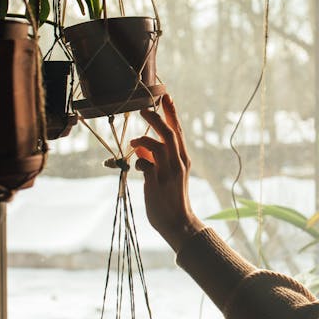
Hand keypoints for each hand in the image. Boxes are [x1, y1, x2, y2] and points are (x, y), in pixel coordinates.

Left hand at [130, 94, 203, 252]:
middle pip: (169, 133)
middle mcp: (179, 163)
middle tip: (143, 109)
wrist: (178, 222)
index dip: (172, 113)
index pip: (178, 131)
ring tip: (134, 142)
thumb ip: (156, 159)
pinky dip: (141, 161)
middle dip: (156, 119)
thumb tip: (141, 148)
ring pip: (159, 145)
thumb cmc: (171, 198)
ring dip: (144, 140)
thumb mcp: (167, 175)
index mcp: (183, 159)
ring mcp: (169, 173)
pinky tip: (139, 167)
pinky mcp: (158, 183)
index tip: (166, 96)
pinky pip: (147, 164)